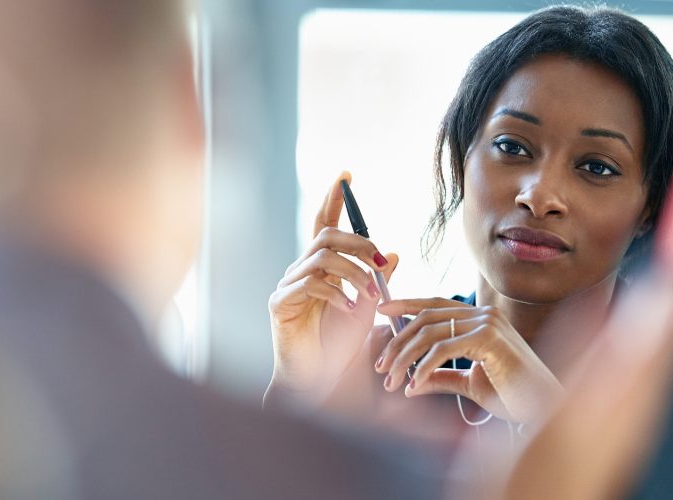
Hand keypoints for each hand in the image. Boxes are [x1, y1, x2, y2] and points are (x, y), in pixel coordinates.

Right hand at [267, 172, 398, 403]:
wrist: (319, 382)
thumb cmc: (339, 347)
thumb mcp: (367, 308)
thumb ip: (377, 280)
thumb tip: (392, 252)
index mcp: (320, 268)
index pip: (324, 223)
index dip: (333, 199)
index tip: (346, 175)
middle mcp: (300, 271)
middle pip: (326, 235)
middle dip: (358, 242)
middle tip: (380, 262)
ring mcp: (287, 286)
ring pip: (321, 257)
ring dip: (353, 272)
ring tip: (370, 294)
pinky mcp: (280, 304)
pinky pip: (310, 284)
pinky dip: (336, 293)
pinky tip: (349, 309)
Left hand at [375, 298, 563, 423]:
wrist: (545, 408)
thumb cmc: (514, 395)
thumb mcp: (470, 383)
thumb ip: (443, 377)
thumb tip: (411, 383)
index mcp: (481, 318)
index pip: (435, 304)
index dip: (406, 304)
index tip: (381, 312)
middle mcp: (484, 314)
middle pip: (426, 317)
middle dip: (398, 342)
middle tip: (381, 367)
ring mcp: (488, 323)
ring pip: (430, 332)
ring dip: (404, 358)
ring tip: (392, 380)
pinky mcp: (489, 339)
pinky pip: (443, 348)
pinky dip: (423, 367)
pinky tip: (414, 385)